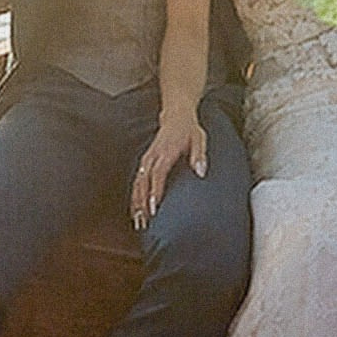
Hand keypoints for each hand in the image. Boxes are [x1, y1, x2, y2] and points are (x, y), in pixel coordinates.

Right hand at [130, 105, 208, 229]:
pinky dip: (135, 196)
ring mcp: (147, 159)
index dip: (155, 191)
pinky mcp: (144, 162)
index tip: (154, 207)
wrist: (176, 115)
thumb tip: (202, 172)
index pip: (158, 173)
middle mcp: (153, 156)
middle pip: (143, 182)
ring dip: (136, 202)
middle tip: (144, 221)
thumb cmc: (189, 130)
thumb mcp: (199, 138)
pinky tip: (136, 211)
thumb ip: (199, 155)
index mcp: (166, 151)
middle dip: (142, 202)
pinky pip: (136, 181)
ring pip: (137, 183)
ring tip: (139, 222)